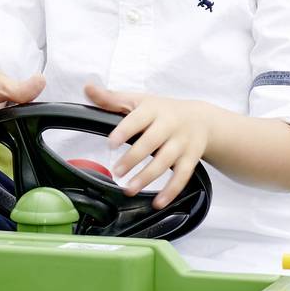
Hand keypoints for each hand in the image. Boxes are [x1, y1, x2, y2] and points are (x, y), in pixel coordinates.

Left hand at [84, 80, 220, 205]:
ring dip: (147, 177)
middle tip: (117, 171)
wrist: (201, 119)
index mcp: (153, 109)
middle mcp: (169, 125)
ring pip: (165, 162)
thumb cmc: (163, 111)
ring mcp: (181, 143)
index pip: (138, 119)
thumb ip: (111, 99)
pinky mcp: (191, 159)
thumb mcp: (139, 101)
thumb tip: (88, 88)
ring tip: (129, 189)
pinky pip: (182, 177)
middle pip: (151, 142)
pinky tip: (158, 202)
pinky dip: (171, 191)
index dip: (124, 131)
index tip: (111, 143)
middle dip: (133, 158)